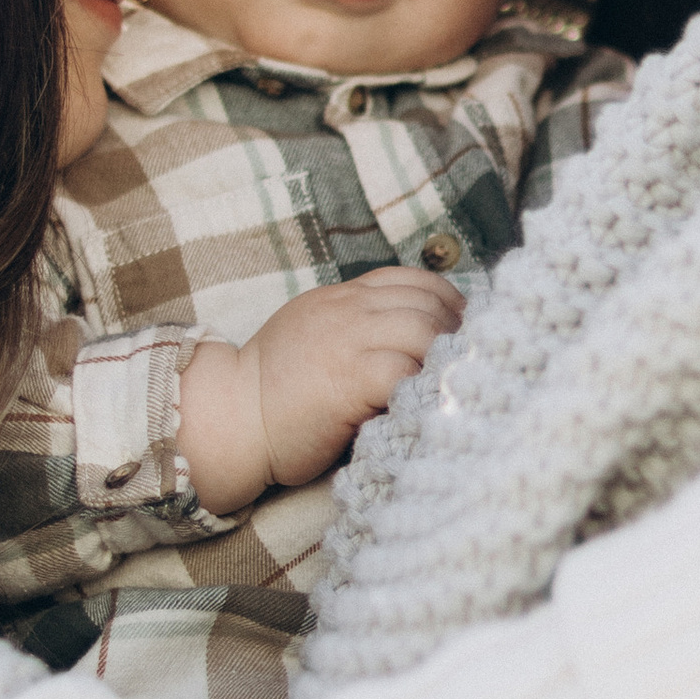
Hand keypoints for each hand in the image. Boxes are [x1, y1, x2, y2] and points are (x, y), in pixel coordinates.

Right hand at [177, 271, 466, 511]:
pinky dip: (424, 384)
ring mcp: (348, 341)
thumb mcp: (314, 336)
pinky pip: (406, 370)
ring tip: (452, 384)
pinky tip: (428, 402)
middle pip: (426, 303)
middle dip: (457, 332)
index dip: (447, 302)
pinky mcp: (350, 380)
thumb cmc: (273, 392)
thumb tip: (411, 338)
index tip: (460, 331)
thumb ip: (355, 327)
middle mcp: (346, 311)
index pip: (412, 280)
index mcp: (340, 297)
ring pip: (423, 330)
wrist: (229, 419)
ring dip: (446, 358)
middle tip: (469, 362)